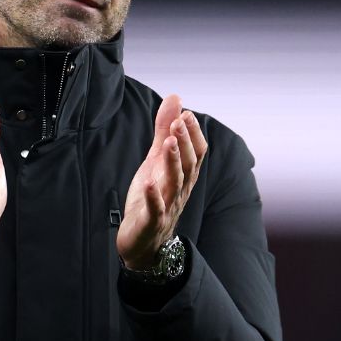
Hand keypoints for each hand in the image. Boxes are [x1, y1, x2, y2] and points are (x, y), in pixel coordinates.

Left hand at [117, 94, 207, 269]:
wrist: (142, 242)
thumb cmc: (152, 198)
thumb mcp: (155, 160)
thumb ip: (164, 129)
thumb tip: (176, 98)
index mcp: (183, 176)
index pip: (197, 153)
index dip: (193, 134)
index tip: (186, 113)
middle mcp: (180, 190)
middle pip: (189, 164)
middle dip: (184, 142)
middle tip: (179, 121)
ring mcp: (167, 206)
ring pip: (175, 183)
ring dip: (173, 162)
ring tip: (168, 142)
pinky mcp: (151, 222)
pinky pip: (156, 210)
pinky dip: (154, 197)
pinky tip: (150, 184)